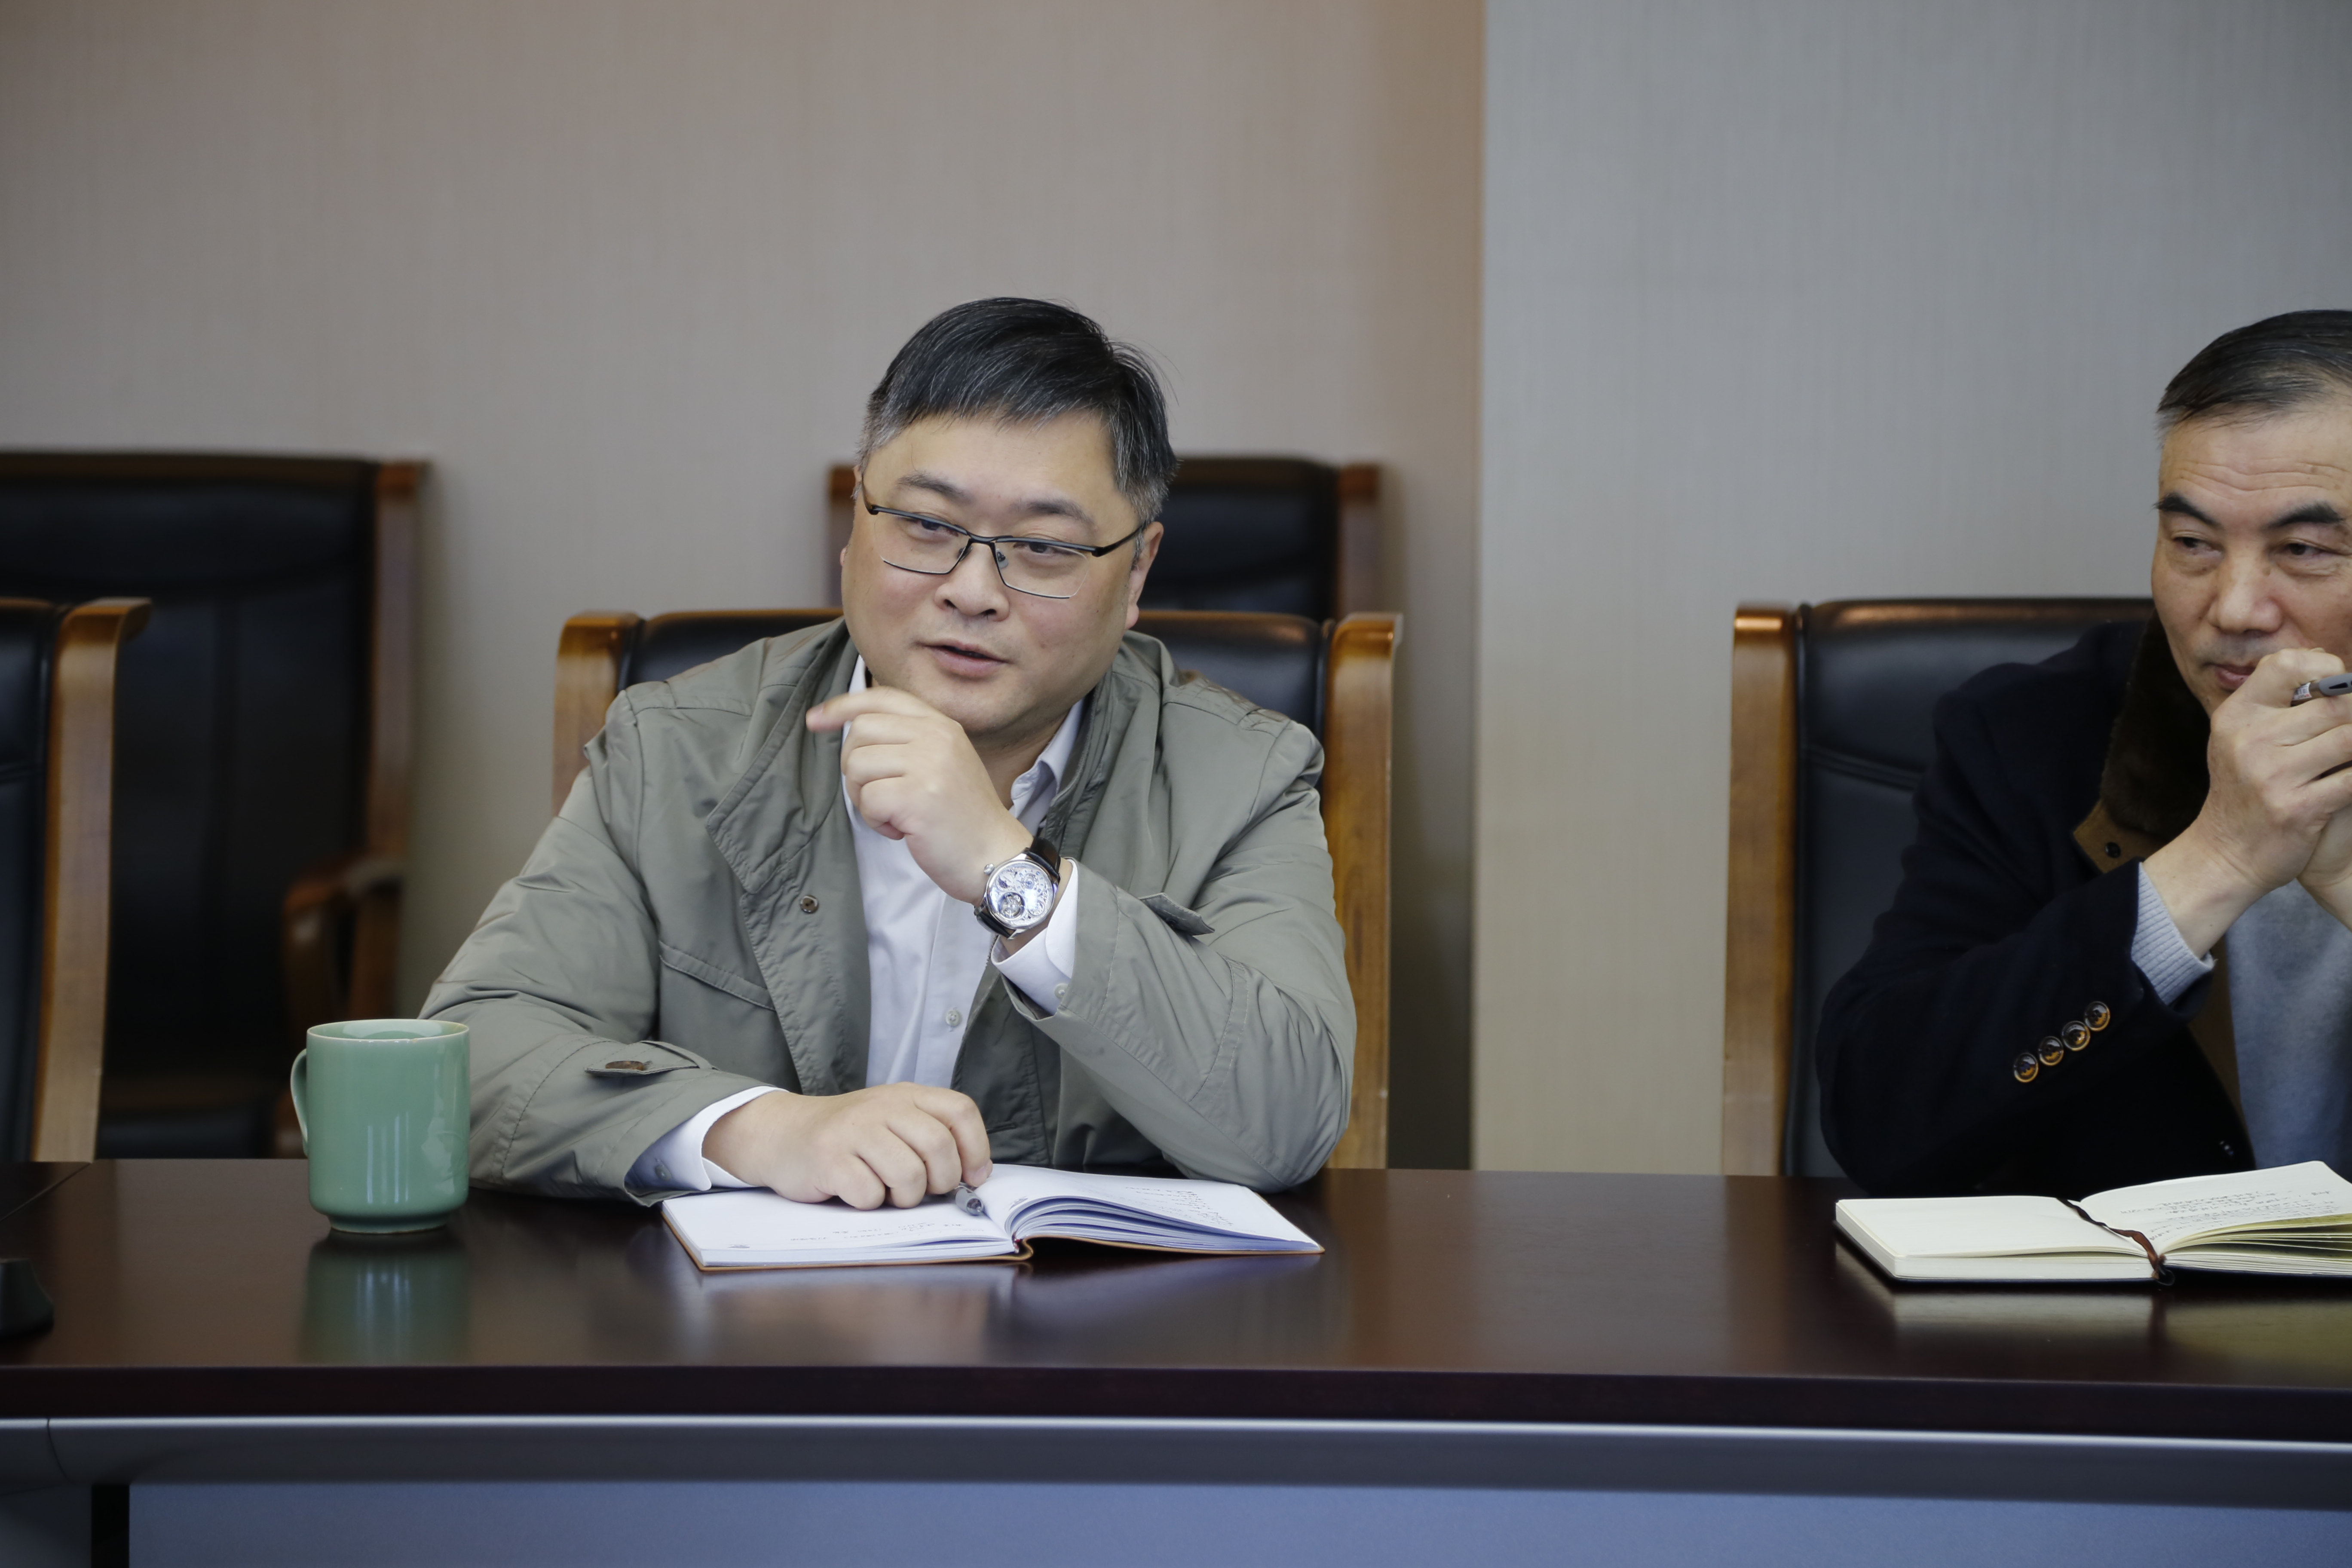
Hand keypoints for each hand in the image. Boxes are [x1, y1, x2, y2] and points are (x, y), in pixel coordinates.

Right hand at [703, 1084, 992, 1208]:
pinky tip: (855, 1191)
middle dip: (941, 1180)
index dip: (976, 1148)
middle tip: (925, 1190)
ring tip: (887, 1191)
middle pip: (938, 1146)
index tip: (972, 1177)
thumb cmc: (848, 1137)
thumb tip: (976, 1175)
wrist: (782, 1134)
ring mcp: (854, 1131)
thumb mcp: (891, 1121)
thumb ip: (930, 1136)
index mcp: (905, 1095)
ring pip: (908, 1175)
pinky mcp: (829, 1159)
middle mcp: (882, 1107)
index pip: (959, 1111)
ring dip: (905, 1197)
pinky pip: (870, 1194)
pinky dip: (869, 1203)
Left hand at [807, 685, 1032, 903]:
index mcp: (941, 725)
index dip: (842, 706)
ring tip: (896, 814)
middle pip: (860, 732)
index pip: (881, 697)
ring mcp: (929, 764)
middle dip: (855, 768)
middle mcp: (936, 736)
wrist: (996, 856)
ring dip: (865, 798)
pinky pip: (867, 800)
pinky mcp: (918, 796)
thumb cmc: (961, 817)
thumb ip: (907, 741)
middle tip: (880, 795)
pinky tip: (903, 830)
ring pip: (857, 765)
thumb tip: (848, 727)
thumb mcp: (942, 763)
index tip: (815, 720)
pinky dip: (876, 821)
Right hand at [2146, 647, 2351, 951]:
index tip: (2336, 687)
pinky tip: (2350, 777)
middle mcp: (2250, 740)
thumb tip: (2333, 670)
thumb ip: (2276, 705)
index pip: (2286, 665)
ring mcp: (2273, 774)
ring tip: (2348, 755)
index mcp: (2236, 715)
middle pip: (2334, 704)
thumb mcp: (2239, 739)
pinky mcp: (2299, 807)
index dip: (2325, 667)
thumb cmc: (2244, 791)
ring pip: (2350, 739)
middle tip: (2347, 730)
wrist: (2226, 854)